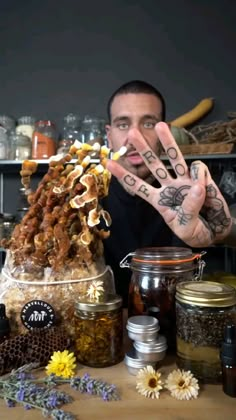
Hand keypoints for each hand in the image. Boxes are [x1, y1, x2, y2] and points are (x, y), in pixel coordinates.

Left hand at [106, 122, 231, 246]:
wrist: (215, 231)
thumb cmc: (195, 232)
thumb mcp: (186, 227)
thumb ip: (189, 209)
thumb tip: (195, 186)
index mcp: (160, 201)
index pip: (139, 187)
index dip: (124, 176)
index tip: (109, 163)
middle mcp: (170, 187)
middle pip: (154, 166)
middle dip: (144, 149)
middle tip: (133, 133)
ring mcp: (184, 181)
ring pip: (174, 158)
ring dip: (167, 142)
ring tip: (161, 126)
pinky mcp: (200, 179)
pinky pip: (198, 169)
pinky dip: (201, 175)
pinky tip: (205, 186)